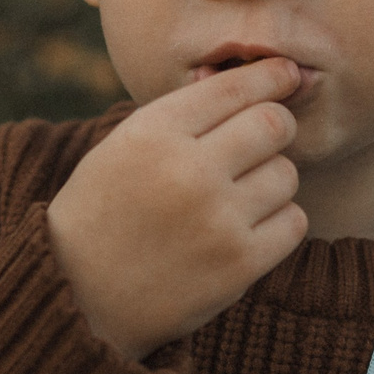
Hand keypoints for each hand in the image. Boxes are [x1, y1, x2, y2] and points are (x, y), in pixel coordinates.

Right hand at [46, 56, 305, 359]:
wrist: (80, 299)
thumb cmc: (105, 212)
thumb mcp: (122, 147)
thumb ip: (182, 115)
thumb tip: (257, 82)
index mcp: (152, 133)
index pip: (234, 88)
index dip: (270, 76)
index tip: (285, 74)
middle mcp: (187, 171)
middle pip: (274, 124)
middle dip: (275, 127)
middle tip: (263, 141)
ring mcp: (217, 219)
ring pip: (287, 173)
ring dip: (272, 181)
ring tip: (238, 196)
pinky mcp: (239, 264)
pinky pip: (294, 221)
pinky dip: (278, 222)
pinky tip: (247, 228)